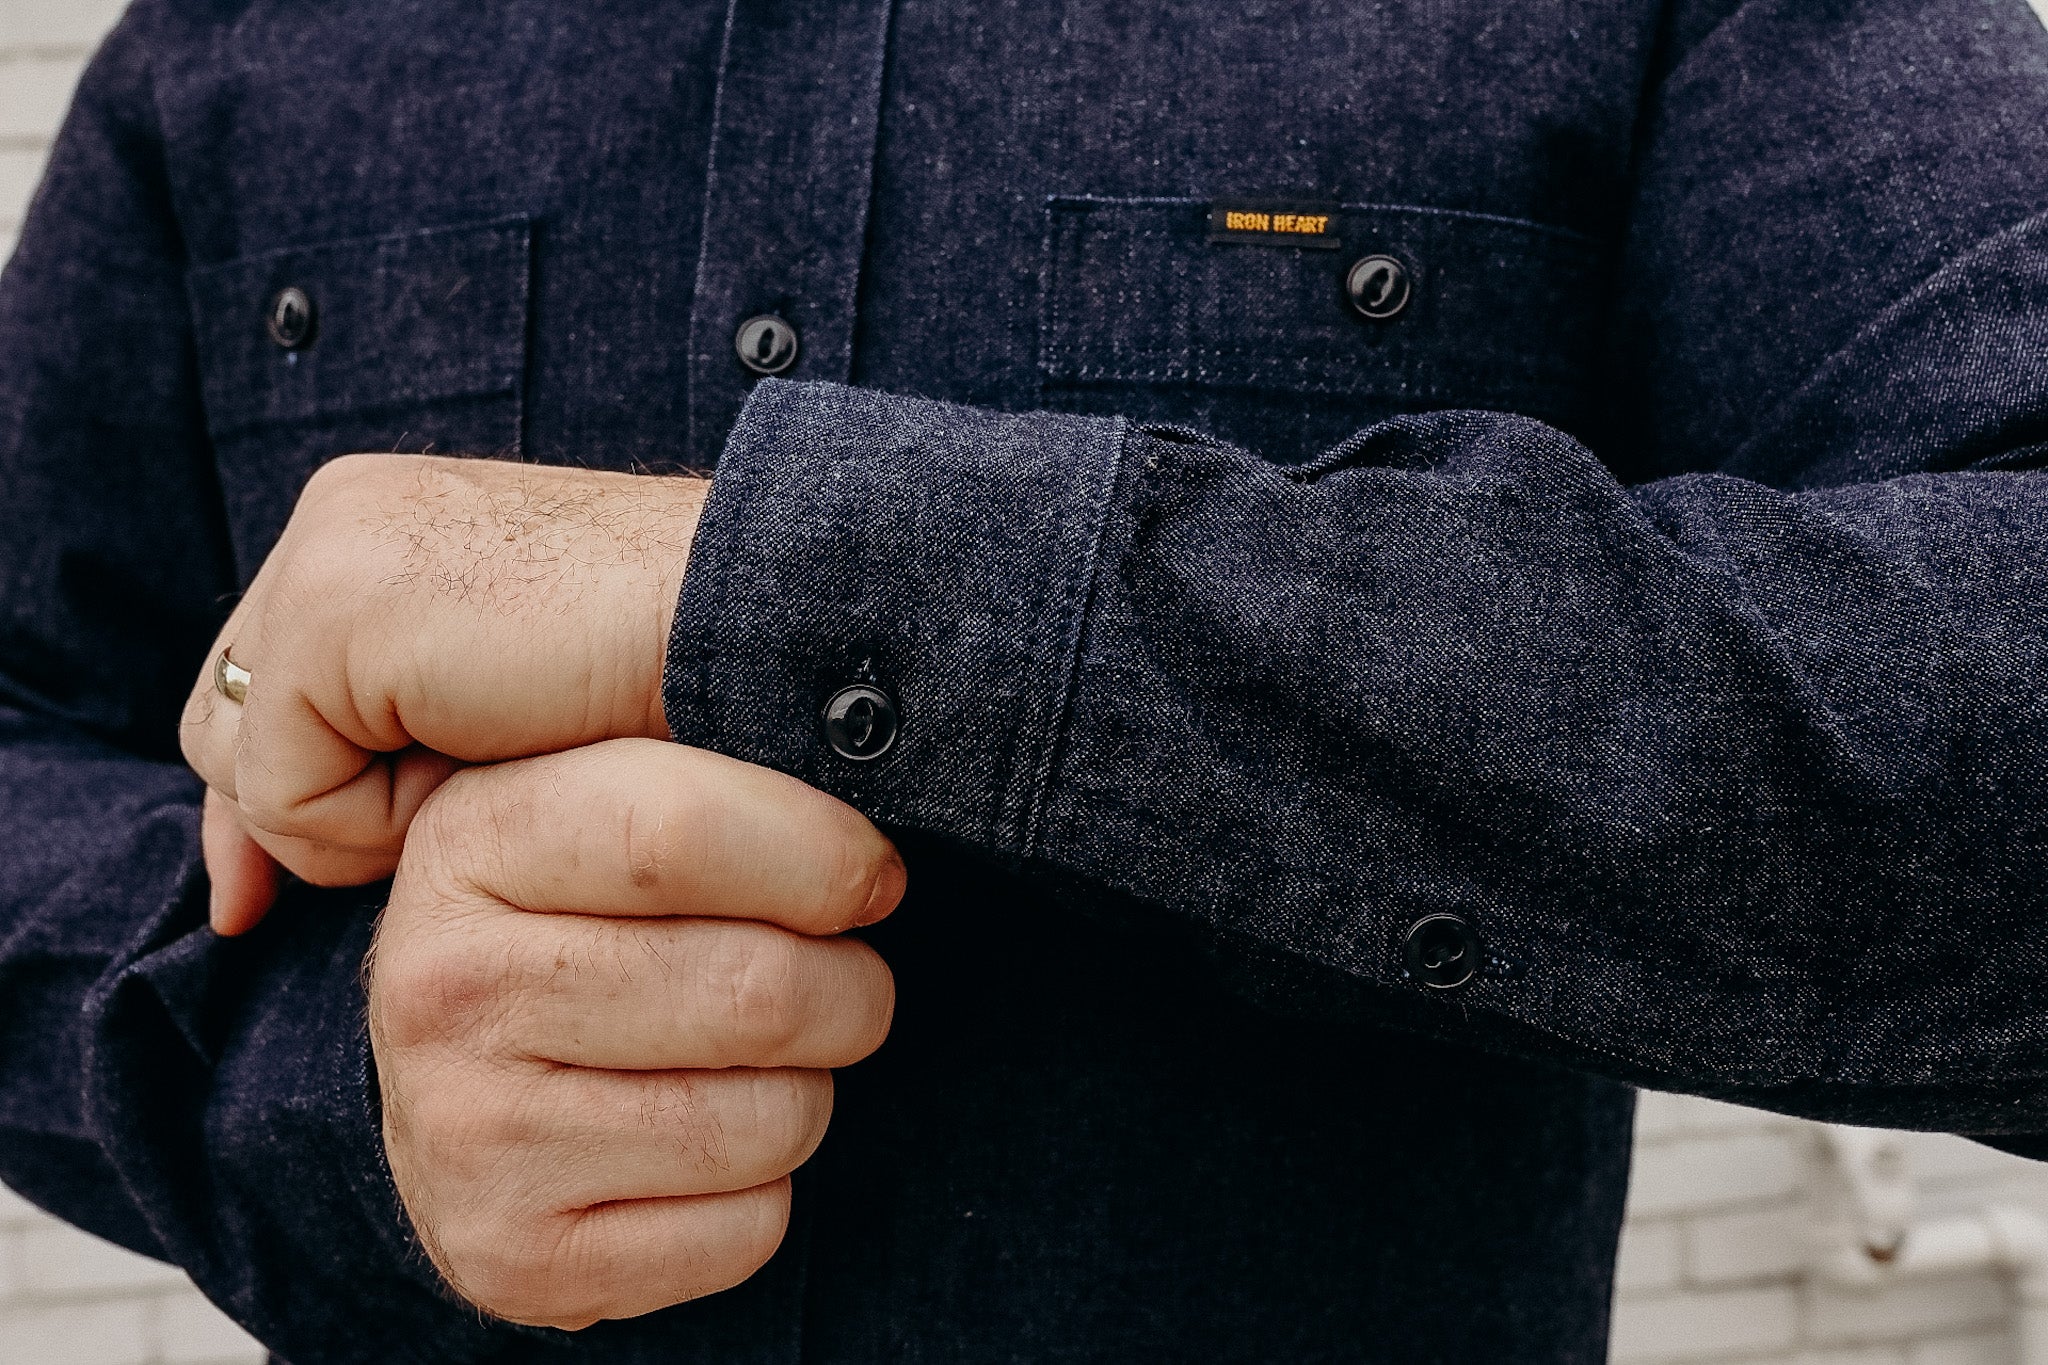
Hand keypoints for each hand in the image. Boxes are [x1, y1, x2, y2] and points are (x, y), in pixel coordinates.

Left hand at [179, 454, 707, 932]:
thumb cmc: (684, 680)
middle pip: (229, 716)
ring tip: (485, 786)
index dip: (266, 794)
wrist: (769, 622)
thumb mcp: (517, 713)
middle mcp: (350, 516)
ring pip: (250, 758)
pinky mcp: (341, 613)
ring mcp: (338, 553)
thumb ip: (400, 741)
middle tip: (344, 880)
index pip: (265, 676)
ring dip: (361, 816)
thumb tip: (275, 852)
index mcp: (397, 524)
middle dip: (281, 817)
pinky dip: (376, 821)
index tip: (251, 907)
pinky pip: (288, 786)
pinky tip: (483, 774)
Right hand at [370, 739, 902, 1328]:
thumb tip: (866, 748)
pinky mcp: (518, 1261)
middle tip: (836, 977)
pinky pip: (751, 1230)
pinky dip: (767, 1190)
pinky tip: (706, 1147)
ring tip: (756, 1060)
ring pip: (775, 1116)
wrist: (454, 1090)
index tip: (870, 877)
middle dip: (850, 988)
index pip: (681, 831)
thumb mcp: (606, 797)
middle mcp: (442, 992)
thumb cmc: (580, 917)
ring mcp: (469, 1139)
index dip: (823, 856)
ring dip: (809, 1088)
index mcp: (469, 843)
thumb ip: (714, 764)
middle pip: (760, 990)